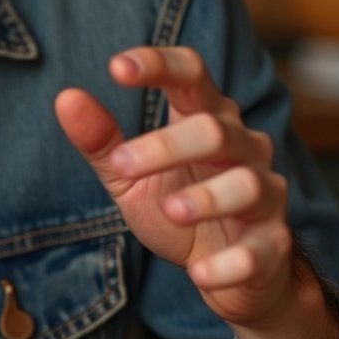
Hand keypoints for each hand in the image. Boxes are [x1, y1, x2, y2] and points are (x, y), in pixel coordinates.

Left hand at [54, 47, 292, 330]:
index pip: (193, 73)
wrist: (230, 274)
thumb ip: (100, 141)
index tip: (116, 68)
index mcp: (206, 118)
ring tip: (169, 211)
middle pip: (215, 129)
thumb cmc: (178, 209)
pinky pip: (257, 251)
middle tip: (121, 164)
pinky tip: (198, 273)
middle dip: (166, 145)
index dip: (159, 64)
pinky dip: (229, 263)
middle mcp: (244, 147)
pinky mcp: (272, 244)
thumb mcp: (129, 177)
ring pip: (246, 183)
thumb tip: (66, 97)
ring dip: (206, 198)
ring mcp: (265, 194)